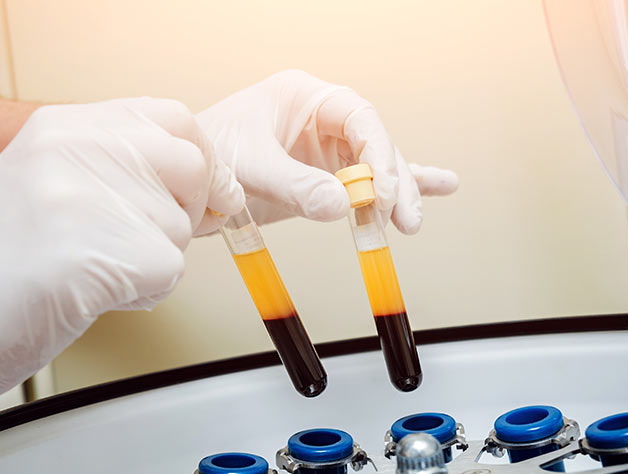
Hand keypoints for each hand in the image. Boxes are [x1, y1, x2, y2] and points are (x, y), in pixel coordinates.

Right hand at [0, 98, 243, 421]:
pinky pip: (169, 270)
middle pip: (192, 166)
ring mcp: (85, 199)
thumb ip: (125, 169)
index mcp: (65, 127)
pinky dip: (145, 293)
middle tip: (144, 238)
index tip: (197, 191)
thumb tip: (219, 185)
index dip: (199, 159)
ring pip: (179, 227)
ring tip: (94, 269)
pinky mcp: (99, 254)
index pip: (175, 118)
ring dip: (154, 260)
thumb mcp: (52, 181)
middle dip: (188, 210)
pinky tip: (95, 294)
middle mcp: (75, 150)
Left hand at [198, 70, 457, 232]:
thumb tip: (342, 206)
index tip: (385, 190)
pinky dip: (399, 188)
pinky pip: (368, 181)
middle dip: (393, 183)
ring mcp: (324, 150)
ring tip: (413, 222)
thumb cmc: (211, 157)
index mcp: (305, 97)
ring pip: (375, 167)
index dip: (379, 152)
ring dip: (399, 194)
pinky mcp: (323, 178)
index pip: (358, 116)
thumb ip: (294, 185)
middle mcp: (321, 119)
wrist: (187, 186)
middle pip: (374, 145)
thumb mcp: (250, 167)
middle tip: (404, 220)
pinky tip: (440, 186)